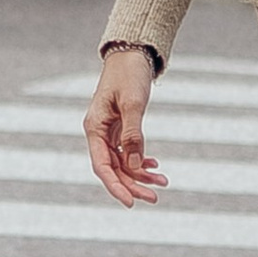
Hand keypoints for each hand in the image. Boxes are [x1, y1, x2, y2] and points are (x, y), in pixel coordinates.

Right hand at [85, 44, 168, 207]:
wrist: (132, 53)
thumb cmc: (129, 74)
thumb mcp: (133, 104)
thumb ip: (133, 135)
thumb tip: (136, 167)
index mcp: (94, 127)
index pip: (102, 166)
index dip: (116, 187)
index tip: (131, 203)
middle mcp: (98, 132)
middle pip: (113, 168)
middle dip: (133, 185)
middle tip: (156, 197)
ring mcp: (108, 131)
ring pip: (122, 162)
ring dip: (140, 174)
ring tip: (163, 182)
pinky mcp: (119, 127)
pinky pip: (127, 151)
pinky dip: (141, 161)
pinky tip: (155, 167)